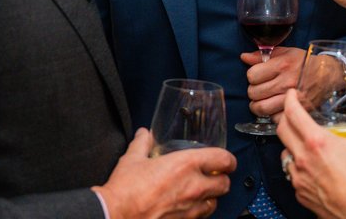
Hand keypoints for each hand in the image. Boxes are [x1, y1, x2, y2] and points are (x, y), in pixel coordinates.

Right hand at [95, 128, 234, 218]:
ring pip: (215, 202)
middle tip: (214, 175)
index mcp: (185, 165)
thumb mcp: (133, 159)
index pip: (223, 159)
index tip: (226, 160)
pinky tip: (189, 206)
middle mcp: (193, 187)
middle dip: (222, 179)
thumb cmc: (125, 189)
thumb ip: (142, 143)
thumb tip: (144, 134)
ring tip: (202, 192)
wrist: (116, 215)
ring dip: (212, 196)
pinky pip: (201, 216)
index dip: (228, 160)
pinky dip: (199, 211)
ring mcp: (190, 208)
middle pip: (224, 184)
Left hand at [242, 46, 303, 119]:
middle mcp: (286, 83)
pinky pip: (275, 119)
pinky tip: (275, 109)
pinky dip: (272, 116)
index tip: (257, 76)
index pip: (252, 75)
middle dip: (253, 91)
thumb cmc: (305, 62)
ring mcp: (292, 99)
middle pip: (254, 93)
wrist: (327, 74)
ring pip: (262, 108)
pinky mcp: (298, 111)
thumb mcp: (285, 52)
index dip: (252, 76)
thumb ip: (262, 55)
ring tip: (262, 101)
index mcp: (282, 65)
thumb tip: (244, 57)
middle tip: (259, 89)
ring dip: (257, 106)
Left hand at [276, 89, 345, 218]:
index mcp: (316, 142)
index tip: (291, 94)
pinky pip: (292, 174)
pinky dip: (298, 167)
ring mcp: (298, 176)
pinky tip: (310, 168)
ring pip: (284, 153)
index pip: (293, 113)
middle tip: (293, 114)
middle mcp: (302, 157)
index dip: (289, 100)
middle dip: (285, 118)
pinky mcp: (300, 192)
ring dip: (291, 145)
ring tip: (303, 144)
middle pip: (282, 130)